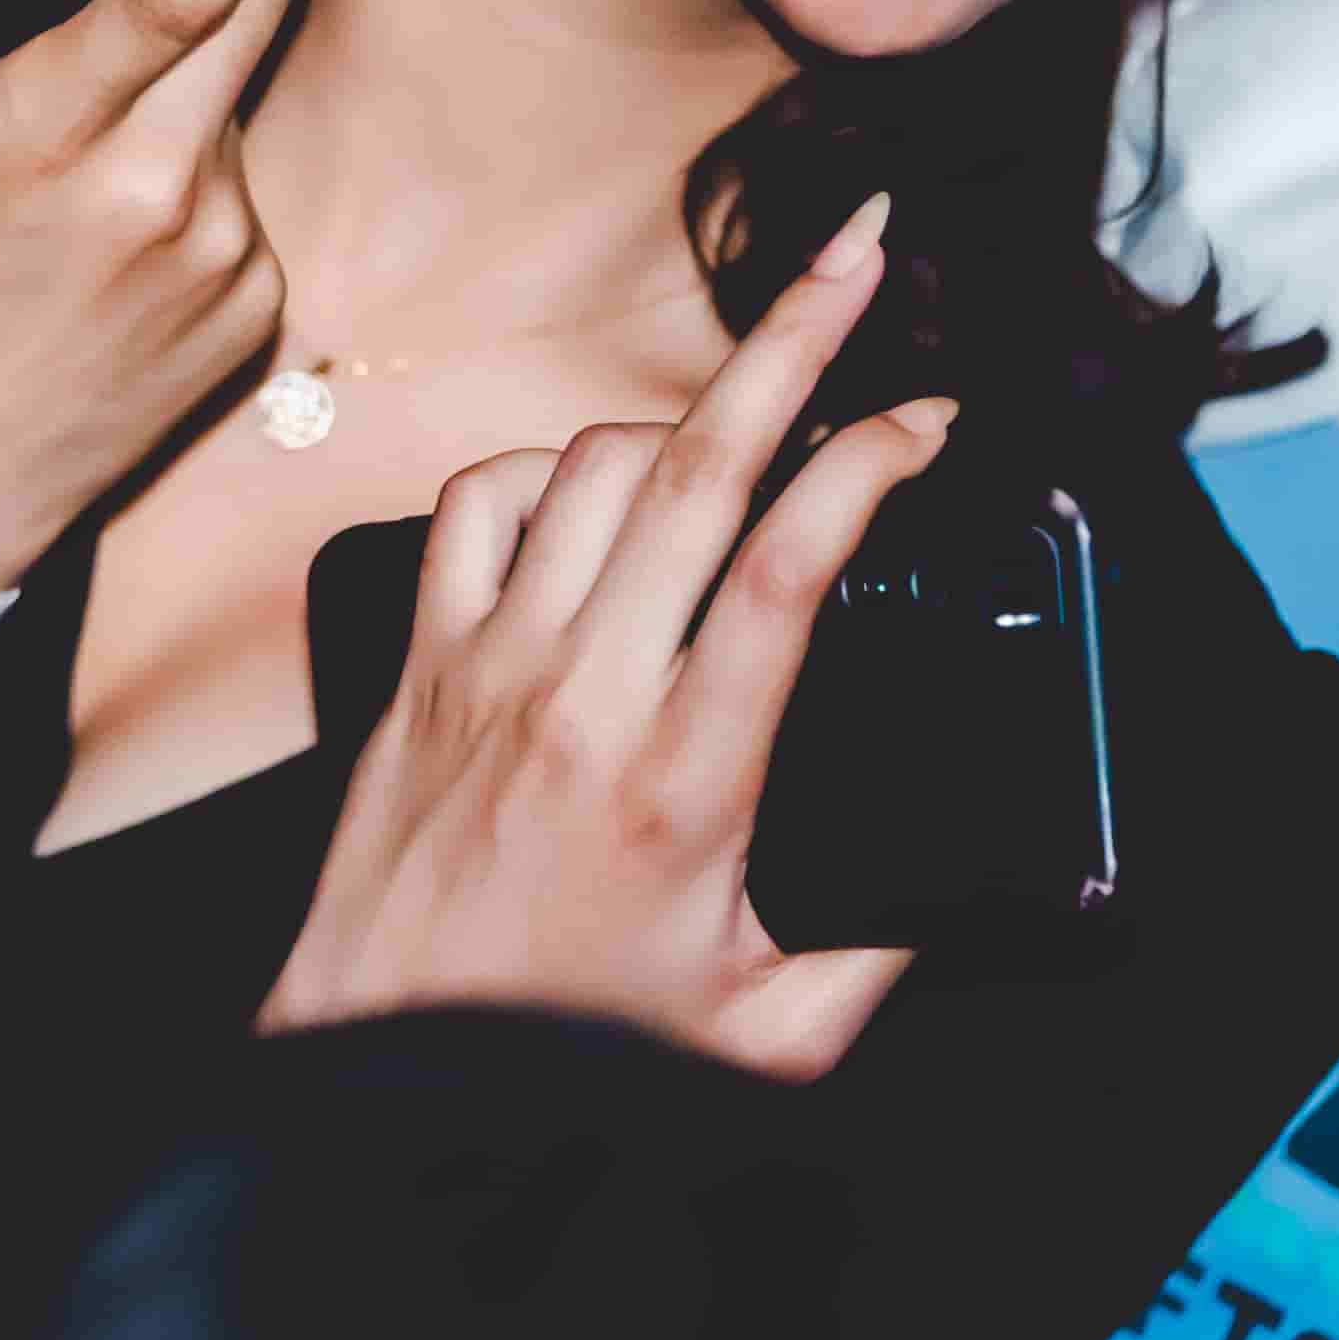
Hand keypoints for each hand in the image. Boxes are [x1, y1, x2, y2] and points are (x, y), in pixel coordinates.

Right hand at [0, 0, 343, 589]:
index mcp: (39, 139)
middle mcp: (152, 198)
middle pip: (257, 1)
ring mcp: (219, 261)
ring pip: (233, 95)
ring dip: (190, 67)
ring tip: (62, 157)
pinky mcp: (254, 308)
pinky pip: (239, 186)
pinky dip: (188, 164)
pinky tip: (101, 231)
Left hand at [260, 196, 956, 1080]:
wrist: (377, 1089)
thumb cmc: (571, 1066)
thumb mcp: (762, 1038)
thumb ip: (877, 960)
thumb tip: (961, 897)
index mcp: (691, 778)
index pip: (794, 567)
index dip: (871, 463)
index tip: (931, 417)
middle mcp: (589, 695)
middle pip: (703, 464)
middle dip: (796, 338)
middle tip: (862, 251)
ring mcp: (492, 666)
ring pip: (594, 466)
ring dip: (682, 418)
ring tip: (744, 431)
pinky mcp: (419, 667)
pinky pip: (480, 507)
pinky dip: (547, 470)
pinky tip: (593, 494)